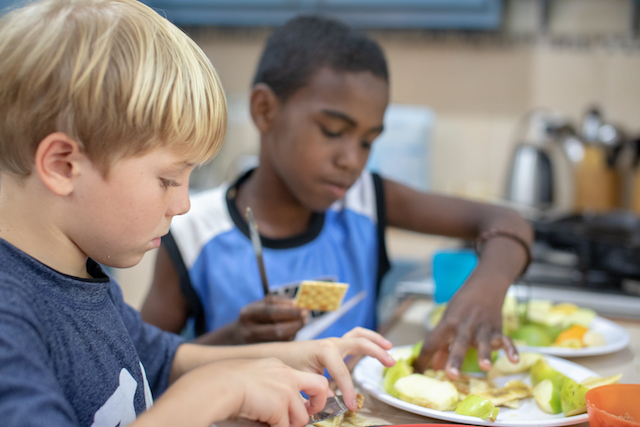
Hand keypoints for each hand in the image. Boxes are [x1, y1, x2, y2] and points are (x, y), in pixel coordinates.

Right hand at [143, 358, 328, 426]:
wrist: (214, 387)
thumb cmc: (222, 385)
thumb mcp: (251, 379)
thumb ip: (269, 389)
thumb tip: (277, 412)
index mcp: (277, 366)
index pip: (302, 378)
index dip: (306, 394)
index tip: (304, 404)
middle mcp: (286, 374)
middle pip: (320, 386)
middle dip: (318, 404)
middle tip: (304, 416)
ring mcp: (285, 389)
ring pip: (301, 416)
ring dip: (288, 424)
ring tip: (269, 423)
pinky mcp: (280, 405)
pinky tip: (261, 423)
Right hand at [236, 296, 307, 342]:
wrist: (237, 336)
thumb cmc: (253, 316)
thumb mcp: (258, 304)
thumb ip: (275, 301)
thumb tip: (295, 302)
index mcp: (247, 314)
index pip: (270, 312)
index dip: (288, 310)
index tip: (302, 307)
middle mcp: (249, 331)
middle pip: (276, 329)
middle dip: (295, 322)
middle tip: (306, 315)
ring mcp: (255, 344)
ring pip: (280, 339)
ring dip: (295, 329)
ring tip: (303, 320)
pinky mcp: (262, 353)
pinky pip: (281, 345)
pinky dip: (291, 336)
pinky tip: (295, 328)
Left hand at [278, 327, 394, 411]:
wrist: (281, 354)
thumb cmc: (290, 364)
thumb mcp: (303, 379)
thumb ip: (319, 392)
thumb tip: (334, 402)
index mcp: (324, 350)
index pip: (342, 372)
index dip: (349, 390)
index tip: (352, 406)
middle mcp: (332, 342)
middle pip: (359, 342)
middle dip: (376, 352)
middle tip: (390, 363)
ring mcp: (335, 342)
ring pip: (359, 335)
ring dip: (375, 339)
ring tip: (390, 347)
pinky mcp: (336, 345)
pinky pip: (355, 338)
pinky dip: (368, 340)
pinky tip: (378, 347)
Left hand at [413, 281, 517, 378]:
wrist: (483, 287)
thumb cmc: (461, 309)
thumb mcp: (447, 321)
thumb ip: (441, 345)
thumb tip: (433, 368)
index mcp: (447, 323)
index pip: (432, 341)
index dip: (423, 358)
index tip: (417, 374)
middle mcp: (464, 325)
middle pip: (459, 343)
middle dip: (455, 359)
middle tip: (452, 374)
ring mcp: (482, 327)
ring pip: (483, 342)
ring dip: (484, 353)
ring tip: (485, 367)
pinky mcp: (497, 329)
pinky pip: (506, 340)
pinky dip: (511, 349)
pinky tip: (514, 360)